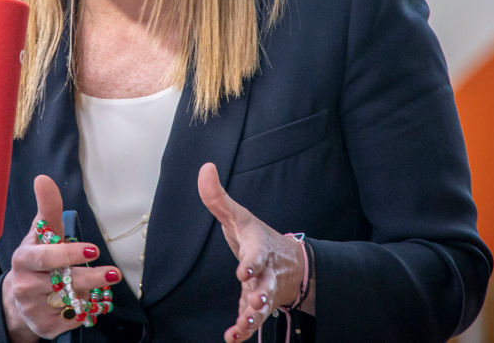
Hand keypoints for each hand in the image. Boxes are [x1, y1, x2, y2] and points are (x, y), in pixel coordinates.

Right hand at [1, 175, 120, 341]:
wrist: (18, 297)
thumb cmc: (37, 257)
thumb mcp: (41, 232)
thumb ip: (48, 207)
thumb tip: (43, 179)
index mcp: (23, 258)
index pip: (46, 257)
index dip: (69, 254)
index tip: (93, 250)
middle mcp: (23, 285)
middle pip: (62, 282)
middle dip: (90, 279)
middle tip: (113, 274)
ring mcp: (32, 308)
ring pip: (70, 303)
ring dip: (90, 294)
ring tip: (102, 286)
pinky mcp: (43, 327)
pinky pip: (72, 320)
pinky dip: (85, 310)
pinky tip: (89, 301)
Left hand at [198, 162, 305, 341]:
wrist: (288, 262)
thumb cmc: (257, 237)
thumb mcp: (238, 215)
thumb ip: (217, 197)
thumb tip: (205, 166)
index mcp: (257, 249)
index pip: (256, 255)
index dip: (250, 263)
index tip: (243, 271)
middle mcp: (264, 272)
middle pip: (265, 284)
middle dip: (261, 293)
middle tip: (257, 300)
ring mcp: (263, 291)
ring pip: (262, 306)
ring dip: (254, 316)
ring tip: (244, 325)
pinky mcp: (258, 306)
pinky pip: (253, 320)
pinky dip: (244, 329)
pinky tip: (232, 337)